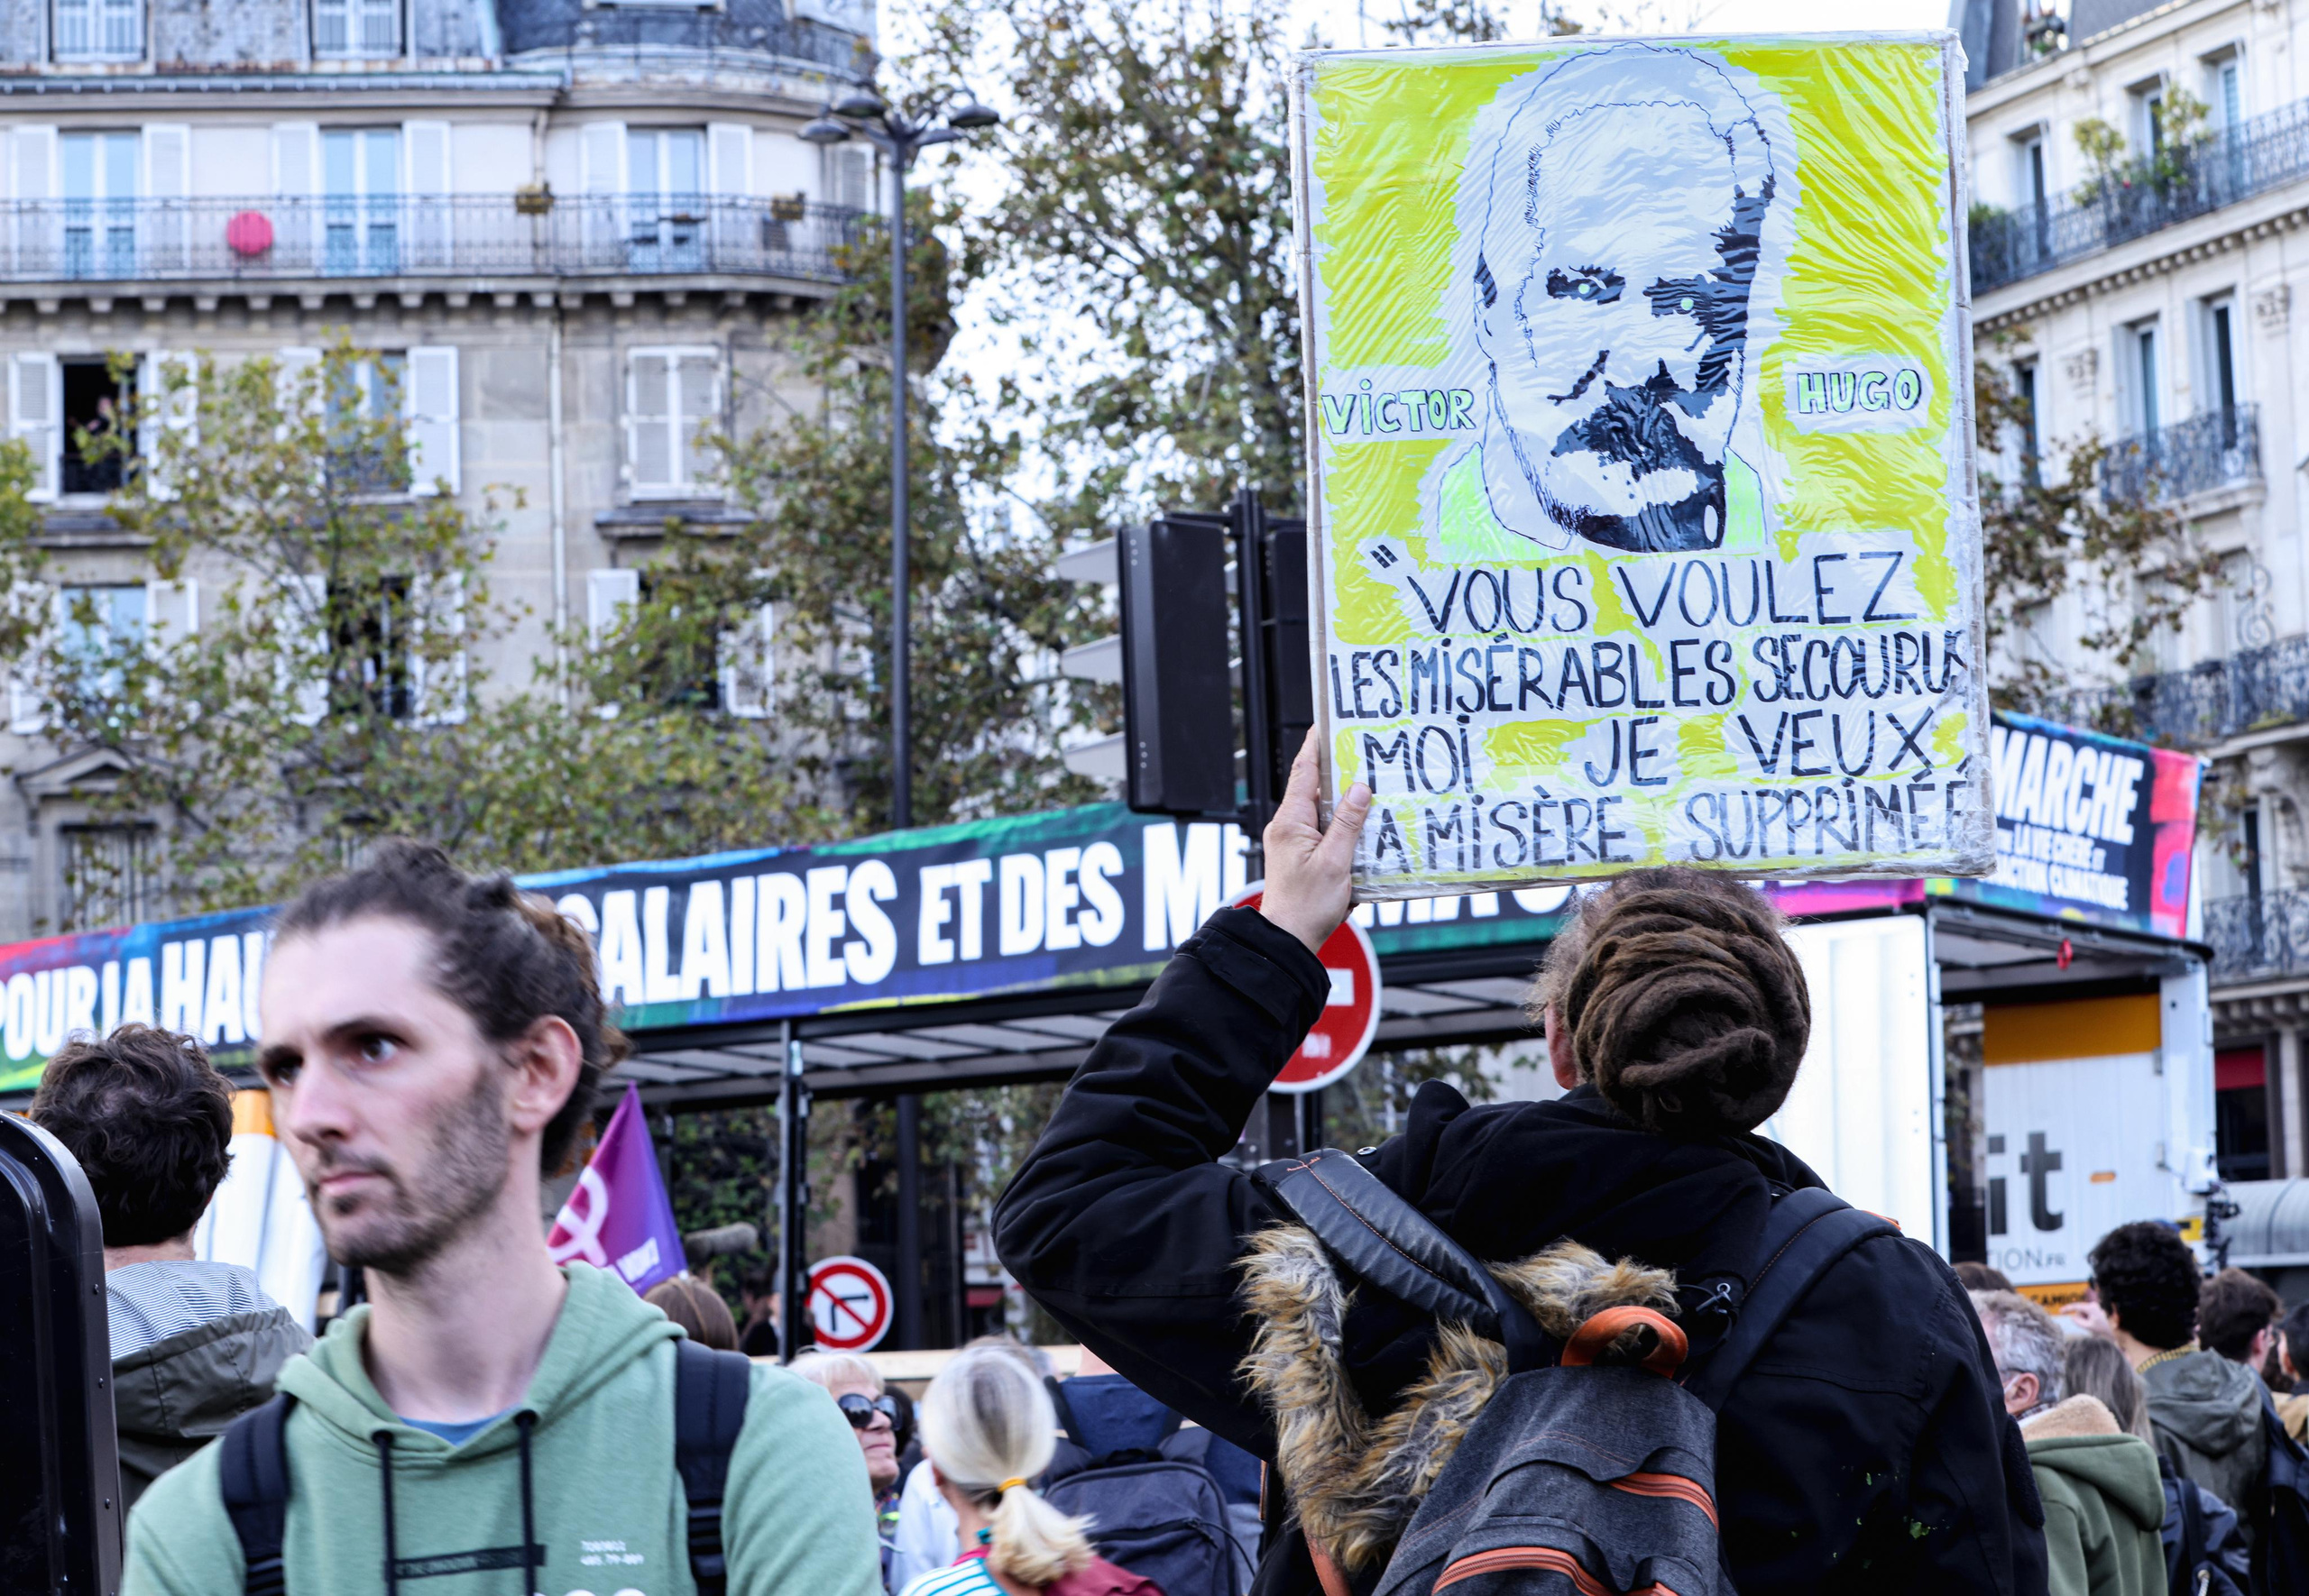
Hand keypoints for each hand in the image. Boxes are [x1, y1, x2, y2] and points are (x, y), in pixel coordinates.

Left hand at [1259, 730, 1370, 953]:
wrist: (1288, 939)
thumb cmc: (1307, 906)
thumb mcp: (1336, 863)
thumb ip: (1348, 824)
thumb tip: (1359, 789)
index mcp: (1290, 822)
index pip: (1303, 772)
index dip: (1315, 746)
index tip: (1326, 722)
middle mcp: (1287, 826)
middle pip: (1313, 786)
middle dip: (1334, 767)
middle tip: (1357, 747)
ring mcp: (1293, 841)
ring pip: (1320, 808)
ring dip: (1341, 796)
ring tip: (1366, 779)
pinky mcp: (1302, 855)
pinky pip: (1323, 828)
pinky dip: (1341, 821)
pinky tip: (1361, 821)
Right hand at [2058, 1299, 2112, 1339]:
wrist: (2110, 1333)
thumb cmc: (2100, 1330)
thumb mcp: (2087, 1326)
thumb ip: (2078, 1321)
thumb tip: (2073, 1317)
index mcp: (2091, 1308)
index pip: (2076, 1306)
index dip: (2067, 1309)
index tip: (2060, 1311)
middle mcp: (2093, 1305)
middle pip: (2079, 1310)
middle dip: (2080, 1318)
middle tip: (2087, 1325)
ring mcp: (2094, 1306)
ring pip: (2082, 1312)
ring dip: (2083, 1319)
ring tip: (2091, 1324)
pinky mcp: (2095, 1309)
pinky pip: (2085, 1313)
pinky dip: (2086, 1318)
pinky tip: (2092, 1323)